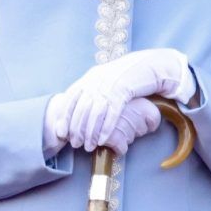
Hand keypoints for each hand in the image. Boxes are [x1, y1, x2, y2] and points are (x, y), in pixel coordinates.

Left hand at [58, 48, 193, 150]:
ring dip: (90, 132)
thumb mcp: (106, 79)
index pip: (71, 98)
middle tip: (75, 144)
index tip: (61, 132)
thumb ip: (92, 90)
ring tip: (88, 146)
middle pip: (81, 108)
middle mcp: (97, 80)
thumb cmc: (127, 76)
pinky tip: (102, 140)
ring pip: (95, 113)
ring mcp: (110, 85)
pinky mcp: (125, 90)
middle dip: (77, 129)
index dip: (64, 116)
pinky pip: (112, 112)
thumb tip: (79, 109)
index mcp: (91, 77)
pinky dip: (106, 128)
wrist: (148, 64)